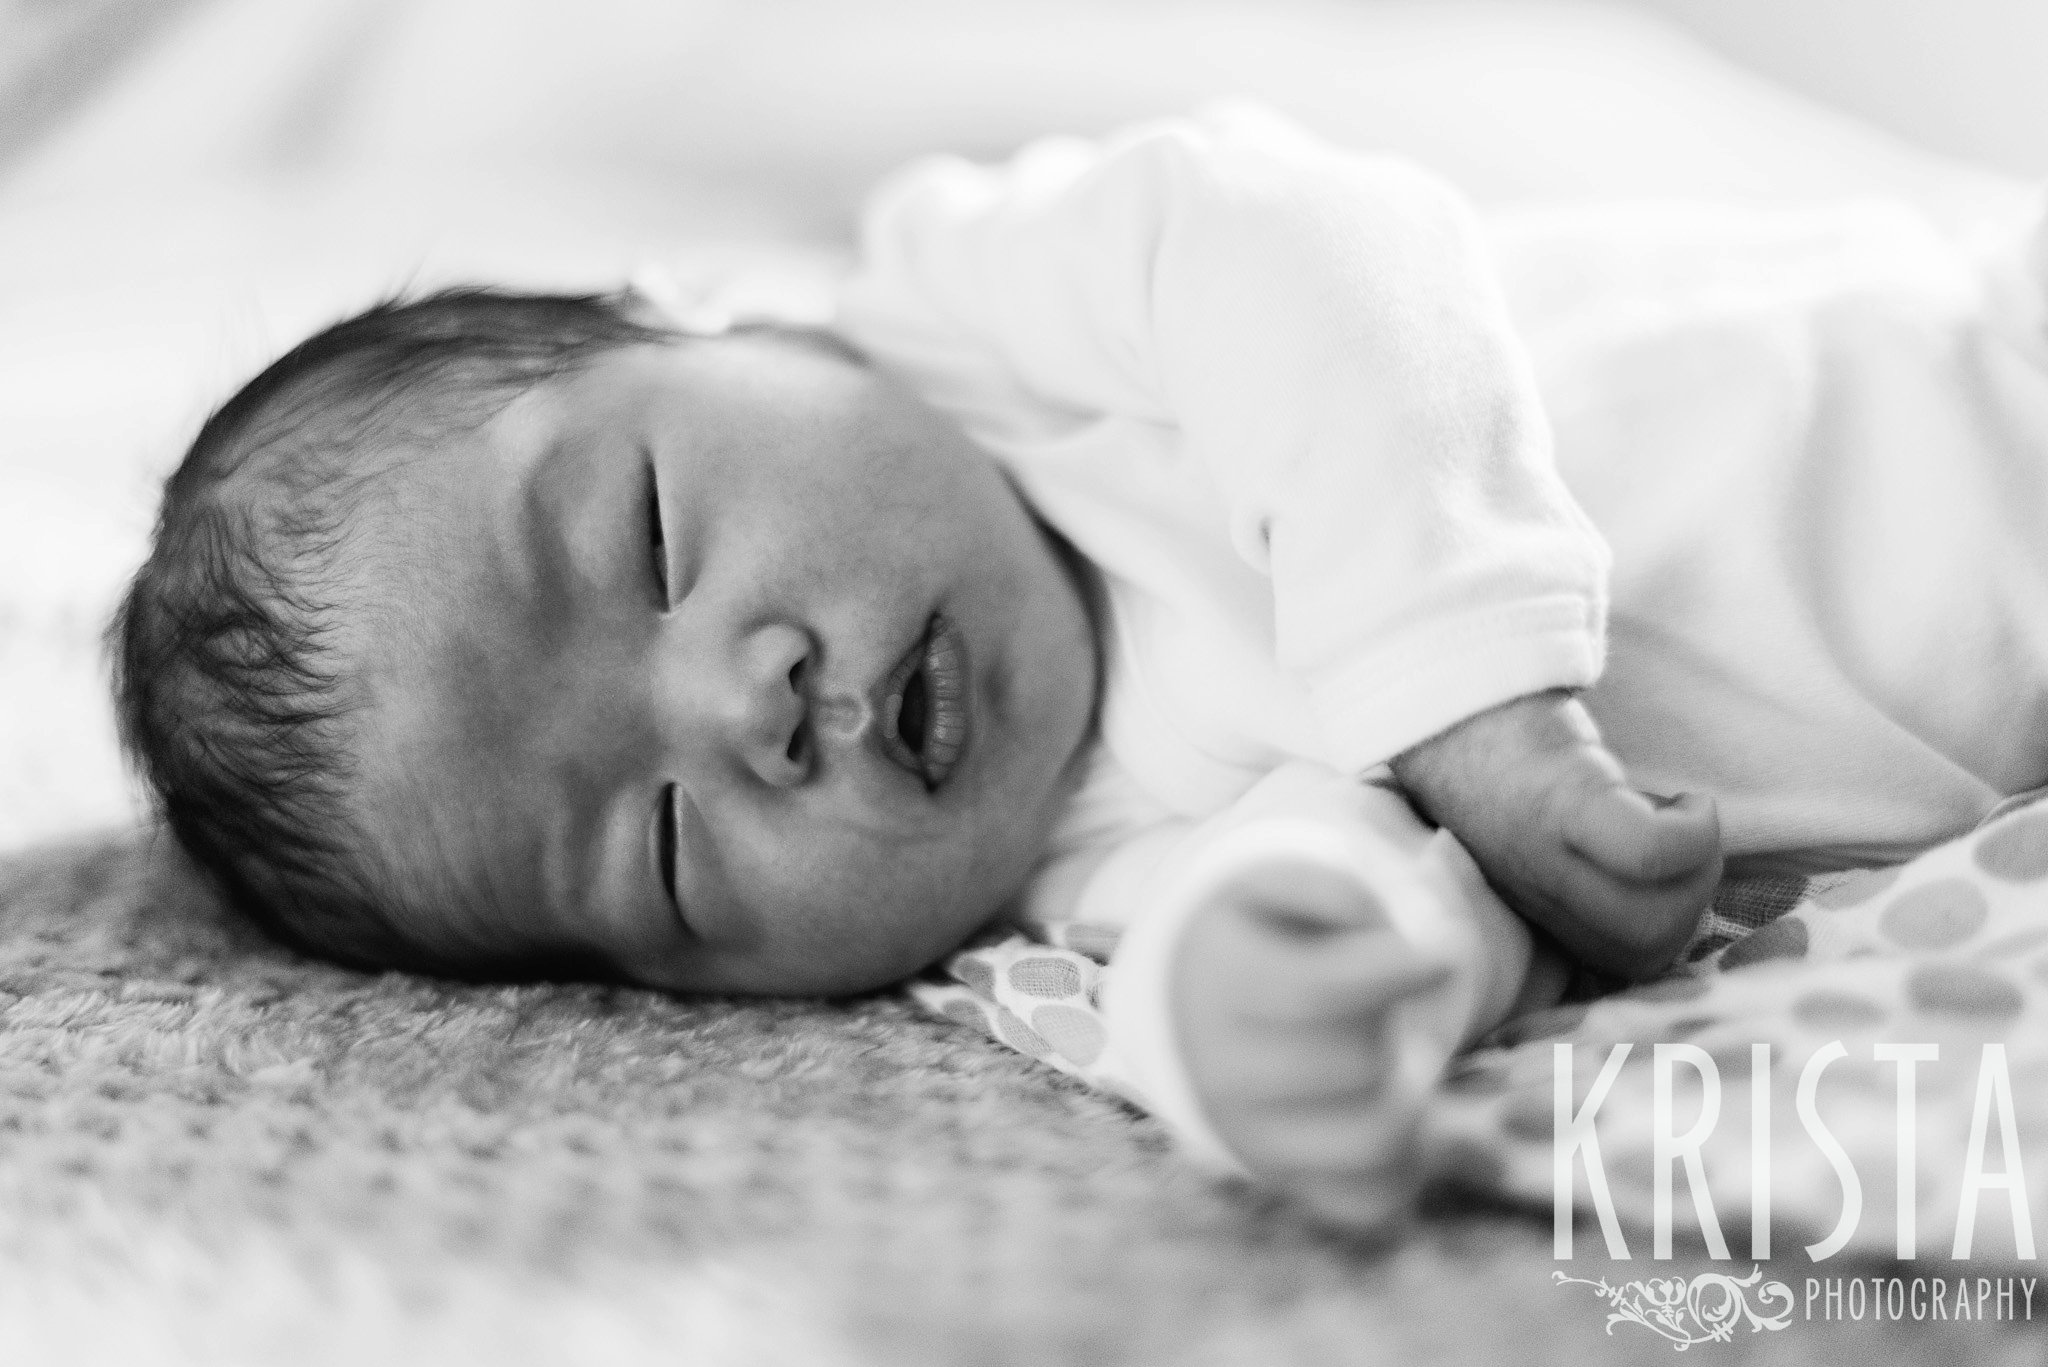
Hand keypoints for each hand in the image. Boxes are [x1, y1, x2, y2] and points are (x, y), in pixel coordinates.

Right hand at [1173, 854, 1454, 1232]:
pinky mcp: (1284, 1179)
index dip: (1398, 971)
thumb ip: (1334, 890)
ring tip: (1404, 1059)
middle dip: (1391, 1025)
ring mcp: (1251, 1137)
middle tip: (1386, 1006)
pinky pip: (1371, 1195)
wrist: (1191, 998)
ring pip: (1374, 1138)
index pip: (1320, 991)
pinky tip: (1396, 1107)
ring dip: (1411, 1096)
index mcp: (1224, 985)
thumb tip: (1390, 934)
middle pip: (1357, 1063)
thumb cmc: (1262, 931)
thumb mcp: (1280, 882)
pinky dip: (1405, 1160)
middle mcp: (1224, 1073)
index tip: (1446, 953)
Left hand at [1390, 690, 1720, 978]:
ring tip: (1688, 821)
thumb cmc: (1503, 761)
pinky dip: (1690, 833)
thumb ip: (1581, 873)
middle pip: (1643, 953)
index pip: (1616, 971)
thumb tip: (1671, 891)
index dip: (1668, 933)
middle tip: (1690, 846)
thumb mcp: (1538, 835)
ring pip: (1650, 919)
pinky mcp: (1561, 805)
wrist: (1442, 700)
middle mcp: (1538, 893)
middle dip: (1693, 908)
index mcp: (1538, 908)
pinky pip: (1647, 852)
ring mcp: (1545, 854)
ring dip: (1698, 872)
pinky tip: (1687, 801)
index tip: (1674, 876)